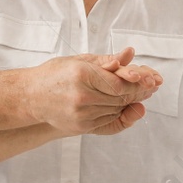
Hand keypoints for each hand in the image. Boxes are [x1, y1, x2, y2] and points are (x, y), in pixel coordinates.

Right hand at [32, 48, 162, 134]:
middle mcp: (82, 96)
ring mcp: (81, 114)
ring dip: (130, 102)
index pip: (119, 82)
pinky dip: (118, 112)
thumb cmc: (54, 74)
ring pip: (116, 110)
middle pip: (121, 97)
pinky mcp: (81, 127)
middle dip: (139, 92)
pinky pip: (108, 120)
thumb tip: (130, 55)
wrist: (30, 97)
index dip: (138, 82)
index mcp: (82, 75)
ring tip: (140, 94)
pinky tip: (123, 104)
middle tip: (152, 86)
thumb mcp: (79, 60)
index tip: (150, 79)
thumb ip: (106, 60)